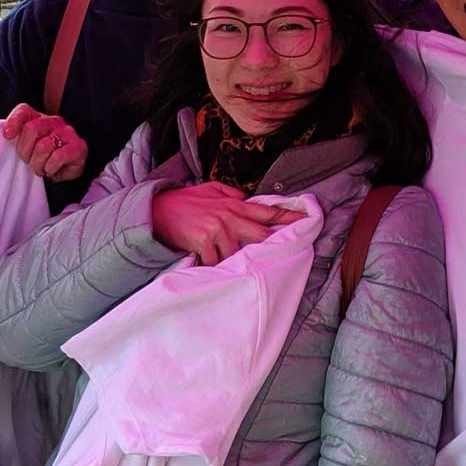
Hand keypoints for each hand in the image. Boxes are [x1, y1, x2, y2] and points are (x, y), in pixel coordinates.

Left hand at [2, 104, 87, 182]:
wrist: (66, 171)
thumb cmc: (43, 158)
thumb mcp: (26, 147)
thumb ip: (16, 137)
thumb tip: (7, 134)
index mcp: (39, 118)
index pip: (24, 111)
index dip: (13, 122)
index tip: (8, 136)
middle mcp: (54, 122)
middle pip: (32, 128)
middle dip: (25, 151)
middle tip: (29, 162)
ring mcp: (68, 133)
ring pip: (43, 146)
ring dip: (38, 164)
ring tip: (41, 169)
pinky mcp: (79, 146)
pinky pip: (58, 157)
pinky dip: (50, 168)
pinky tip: (51, 170)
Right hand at [152, 181, 300, 264]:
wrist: (157, 210)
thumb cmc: (184, 201)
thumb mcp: (211, 190)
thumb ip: (232, 195)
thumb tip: (249, 200)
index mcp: (234, 204)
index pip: (267, 210)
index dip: (289, 215)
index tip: (308, 218)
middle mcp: (230, 217)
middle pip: (262, 234)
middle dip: (277, 245)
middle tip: (292, 253)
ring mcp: (218, 231)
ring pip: (240, 254)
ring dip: (243, 264)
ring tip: (249, 273)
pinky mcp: (205, 243)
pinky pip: (219, 262)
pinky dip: (220, 269)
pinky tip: (222, 275)